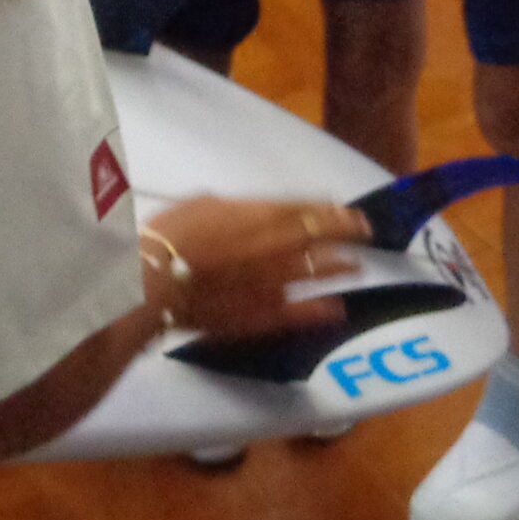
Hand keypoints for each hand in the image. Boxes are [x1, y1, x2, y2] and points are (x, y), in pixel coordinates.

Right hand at [146, 198, 368, 337]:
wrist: (153, 283)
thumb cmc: (168, 237)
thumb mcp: (202, 204)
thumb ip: (237, 208)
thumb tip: (253, 213)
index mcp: (258, 214)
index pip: (302, 209)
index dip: (326, 208)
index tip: (344, 207)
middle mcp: (274, 246)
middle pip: (319, 235)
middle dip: (345, 230)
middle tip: (365, 229)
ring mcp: (271, 283)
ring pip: (316, 271)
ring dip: (340, 266)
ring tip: (358, 266)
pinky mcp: (261, 316)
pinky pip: (299, 313)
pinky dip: (320, 310)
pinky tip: (337, 309)